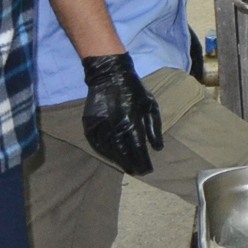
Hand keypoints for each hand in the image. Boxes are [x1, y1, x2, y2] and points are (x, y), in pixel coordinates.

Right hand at [80, 53, 162, 175]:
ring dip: (118, 161)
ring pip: (110, 150)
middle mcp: (116, 126)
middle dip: (131, 164)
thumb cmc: (134, 90)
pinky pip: (96, 144)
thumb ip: (154, 128)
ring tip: (127, 167)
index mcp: (132, 121)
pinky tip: (112, 157)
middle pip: (123, 153)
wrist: (109, 75)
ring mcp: (101, 126)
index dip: (142, 161)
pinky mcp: (90, 124)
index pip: (138, 149)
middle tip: (137, 172)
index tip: (147, 170)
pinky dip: (104, 153)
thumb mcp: (151, 105)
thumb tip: (157, 148)